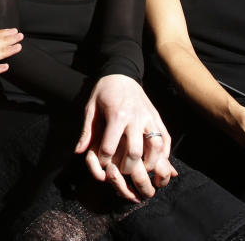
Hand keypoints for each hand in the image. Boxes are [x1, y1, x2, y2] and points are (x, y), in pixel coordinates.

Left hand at [74, 74, 176, 201]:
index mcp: (116, 115)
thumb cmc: (103, 91)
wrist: (121, 73)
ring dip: (150, 163)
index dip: (104, 160)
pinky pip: (165, 138)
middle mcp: (135, 117)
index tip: (102, 164)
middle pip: (135, 152)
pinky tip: (157, 162)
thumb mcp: (91, 108)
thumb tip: (79, 152)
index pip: (110, 146)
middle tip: (122, 172)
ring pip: (156, 147)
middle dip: (127, 167)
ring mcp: (149, 117)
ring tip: (142, 170)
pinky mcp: (157, 117)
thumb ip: (87, 131)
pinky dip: (164, 153)